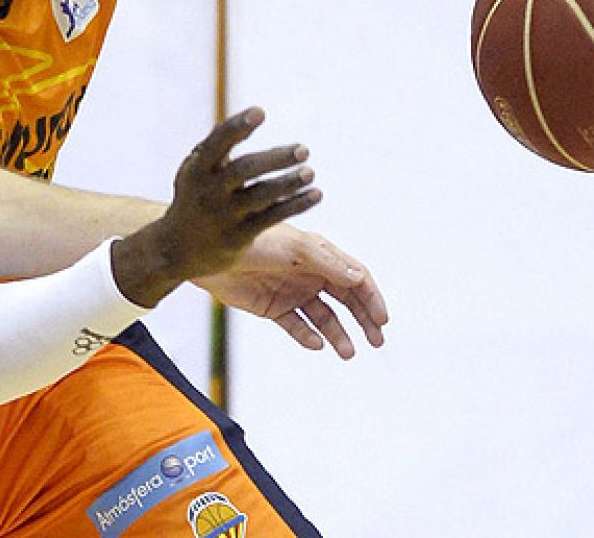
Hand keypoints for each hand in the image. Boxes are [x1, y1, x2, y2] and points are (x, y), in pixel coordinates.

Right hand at [113, 107, 320, 305]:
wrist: (176, 248)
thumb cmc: (195, 196)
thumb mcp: (196, 170)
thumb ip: (220, 146)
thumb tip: (254, 115)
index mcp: (196, 169)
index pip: (217, 144)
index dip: (237, 126)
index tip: (260, 112)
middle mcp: (208, 191)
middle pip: (244, 170)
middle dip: (275, 159)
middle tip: (304, 149)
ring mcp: (223, 216)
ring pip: (261, 196)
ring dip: (289, 183)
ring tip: (310, 172)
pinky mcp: (238, 237)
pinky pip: (271, 218)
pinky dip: (295, 205)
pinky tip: (315, 195)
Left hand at [194, 222, 386, 358]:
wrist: (211, 254)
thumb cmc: (256, 242)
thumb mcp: (296, 249)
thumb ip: (328, 263)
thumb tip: (359, 279)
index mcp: (319, 254)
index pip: (355, 276)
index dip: (371, 297)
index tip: (382, 319)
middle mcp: (309, 273)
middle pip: (345, 299)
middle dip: (363, 319)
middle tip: (377, 341)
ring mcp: (292, 291)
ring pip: (324, 317)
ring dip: (338, 334)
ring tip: (348, 353)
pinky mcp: (273, 308)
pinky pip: (296, 326)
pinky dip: (307, 336)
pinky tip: (316, 344)